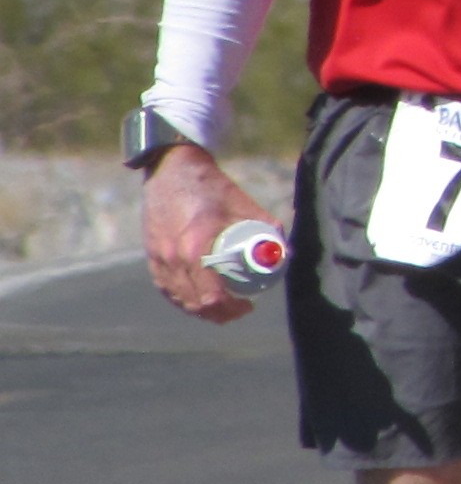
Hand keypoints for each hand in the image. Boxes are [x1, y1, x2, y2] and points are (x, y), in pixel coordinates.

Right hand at [142, 147, 267, 322]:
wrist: (172, 169)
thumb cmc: (210, 186)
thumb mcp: (243, 204)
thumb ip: (266, 226)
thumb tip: (285, 251)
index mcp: (196, 247)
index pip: (211, 295)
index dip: (231, 308)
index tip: (248, 306)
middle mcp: (173, 257)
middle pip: (194, 302)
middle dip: (218, 314)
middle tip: (238, 311)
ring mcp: (158, 258)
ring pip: (178, 298)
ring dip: (199, 310)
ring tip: (220, 309)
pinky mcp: (151, 255)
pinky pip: (165, 287)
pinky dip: (181, 298)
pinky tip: (195, 299)